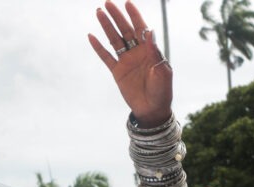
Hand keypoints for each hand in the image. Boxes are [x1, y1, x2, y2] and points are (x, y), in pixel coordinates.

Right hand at [88, 1, 171, 126]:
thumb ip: (155, 53)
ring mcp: (126, 61)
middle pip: (126, 30)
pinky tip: (91, 36)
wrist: (153, 110)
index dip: (135, 16)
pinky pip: (106, 57)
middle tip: (108, 3)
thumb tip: (150, 32)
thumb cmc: (162, 92)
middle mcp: (137, 53)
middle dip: (118, 16)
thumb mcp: (162, 72)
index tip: (128, 3)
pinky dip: (98, 47)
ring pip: (115, 40)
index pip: (142, 29)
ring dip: (107, 26)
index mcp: (150, 52)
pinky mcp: (118, 72)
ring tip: (99, 12)